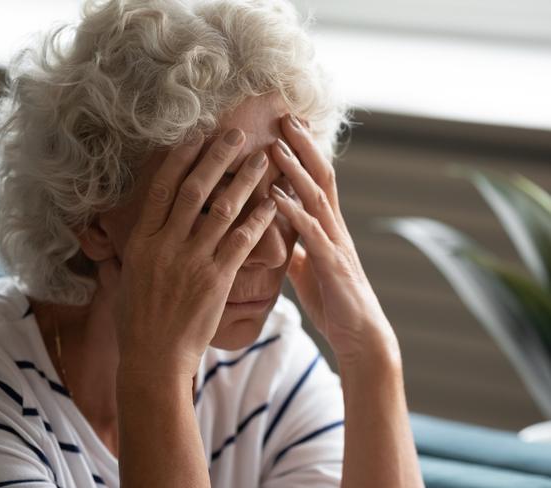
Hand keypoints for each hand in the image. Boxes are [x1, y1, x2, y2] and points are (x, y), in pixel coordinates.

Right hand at [99, 128, 277, 378]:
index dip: (180, 160)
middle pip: (195, 190)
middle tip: (237, 135)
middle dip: (217, 158)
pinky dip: (259, 219)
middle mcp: (166, 246)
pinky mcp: (218, 280)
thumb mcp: (122, 280)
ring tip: (262, 159)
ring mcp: (193, 262)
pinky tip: (274, 203)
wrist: (154, 359)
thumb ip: (122, 252)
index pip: (161, 190)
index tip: (196, 137)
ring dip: (245, 181)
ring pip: (223, 210)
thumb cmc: (136, 322)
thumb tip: (113, 236)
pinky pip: (243, 242)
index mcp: (141, 242)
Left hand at [269, 114, 398, 364]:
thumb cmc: (335, 303)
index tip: (287, 127)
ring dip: (296, 170)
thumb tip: (279, 236)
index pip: (317, 181)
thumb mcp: (309, 271)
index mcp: (327, 229)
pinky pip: (311, 234)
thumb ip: (298, 249)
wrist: (361, 338)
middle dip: (303, 146)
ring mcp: (335, 245)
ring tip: (276, 146)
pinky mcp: (332, 266)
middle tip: (284, 116)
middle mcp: (334, 229)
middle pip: (321, 177)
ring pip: (317, 198)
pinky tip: (275, 196)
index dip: (304, 153)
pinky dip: (293, 212)